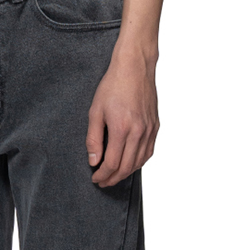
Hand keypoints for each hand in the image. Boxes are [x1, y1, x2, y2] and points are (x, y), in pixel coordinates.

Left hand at [86, 42, 158, 186]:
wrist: (135, 67)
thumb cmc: (113, 85)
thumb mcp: (95, 111)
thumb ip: (94, 138)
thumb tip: (94, 160)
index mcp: (122, 128)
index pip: (112, 163)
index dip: (102, 174)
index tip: (95, 178)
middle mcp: (139, 132)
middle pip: (127, 167)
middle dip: (113, 178)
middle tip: (103, 182)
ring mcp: (149, 130)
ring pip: (140, 162)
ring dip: (126, 173)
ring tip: (114, 175)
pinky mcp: (155, 126)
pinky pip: (149, 151)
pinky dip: (139, 162)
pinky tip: (130, 163)